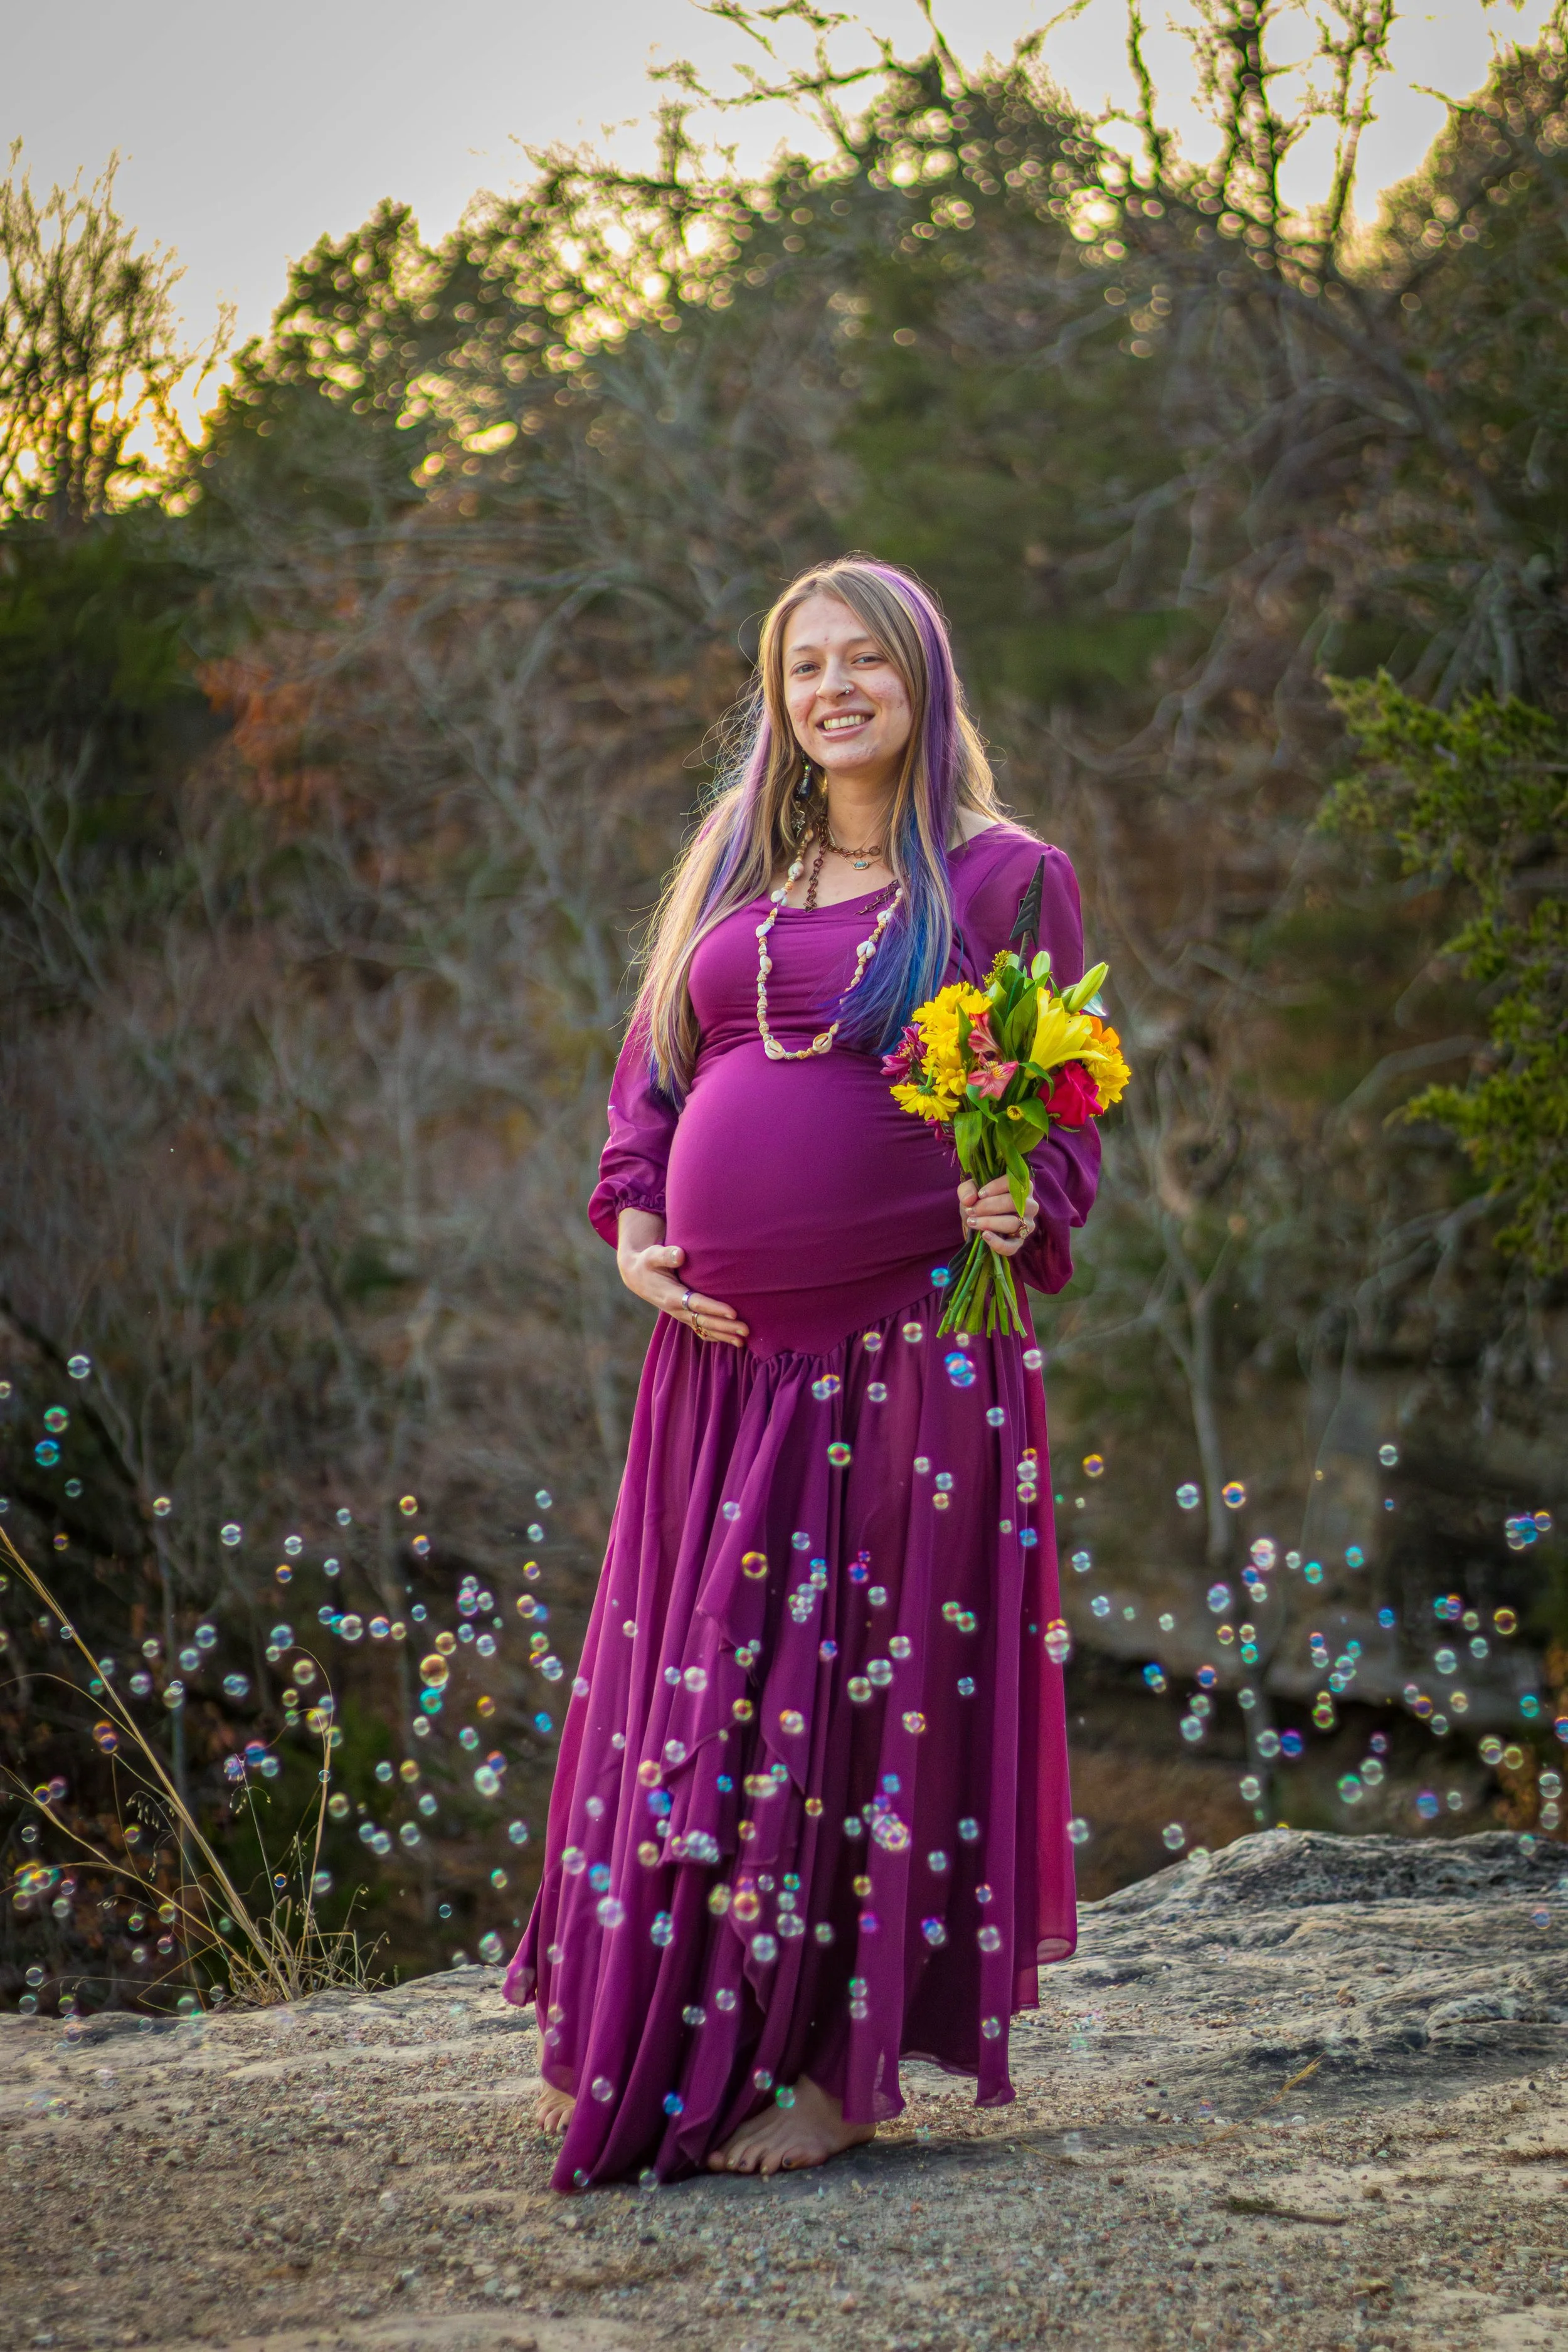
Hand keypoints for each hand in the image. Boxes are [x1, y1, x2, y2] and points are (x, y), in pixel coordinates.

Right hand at [617, 1209, 748, 1347]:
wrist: (638, 1277)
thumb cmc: (648, 1263)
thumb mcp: (653, 1255)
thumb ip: (666, 1255)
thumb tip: (680, 1255)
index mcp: (671, 1295)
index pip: (696, 1303)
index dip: (715, 1308)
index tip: (733, 1312)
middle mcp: (676, 1309)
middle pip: (704, 1321)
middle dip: (725, 1327)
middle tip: (746, 1330)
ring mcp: (680, 1315)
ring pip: (704, 1329)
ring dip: (723, 1335)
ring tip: (743, 1341)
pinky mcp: (684, 1316)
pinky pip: (700, 1330)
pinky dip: (715, 1336)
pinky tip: (729, 1340)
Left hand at [957, 1174, 1037, 1256]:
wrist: (975, 1221)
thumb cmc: (977, 1201)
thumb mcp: (969, 1191)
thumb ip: (967, 1190)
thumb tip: (970, 1199)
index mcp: (1021, 1187)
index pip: (1014, 1183)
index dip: (996, 1187)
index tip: (980, 1194)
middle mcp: (1030, 1205)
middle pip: (1014, 1203)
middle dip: (989, 1206)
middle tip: (971, 1210)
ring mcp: (1027, 1224)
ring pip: (1013, 1223)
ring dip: (990, 1222)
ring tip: (972, 1222)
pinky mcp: (1020, 1242)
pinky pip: (1012, 1246)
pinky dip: (998, 1243)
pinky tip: (985, 1236)